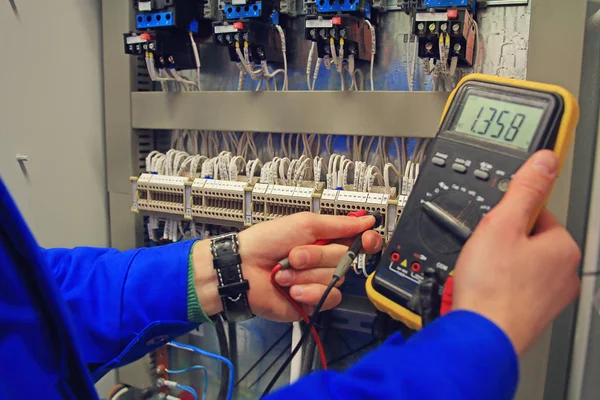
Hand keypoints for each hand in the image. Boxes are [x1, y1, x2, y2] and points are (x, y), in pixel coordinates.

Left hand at [192, 212, 382, 321]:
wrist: (243, 268)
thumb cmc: (266, 241)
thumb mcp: (304, 224)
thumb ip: (338, 224)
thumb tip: (367, 221)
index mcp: (325, 239)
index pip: (358, 241)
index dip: (366, 241)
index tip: (366, 240)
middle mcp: (325, 261)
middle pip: (346, 259)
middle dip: (318, 256)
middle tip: (294, 254)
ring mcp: (319, 282)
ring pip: (336, 279)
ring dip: (307, 274)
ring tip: (284, 272)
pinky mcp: (313, 301)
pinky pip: (328, 298)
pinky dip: (308, 291)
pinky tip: (290, 289)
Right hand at [452, 150, 580, 354]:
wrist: (480, 336)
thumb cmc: (492, 288)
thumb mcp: (501, 224)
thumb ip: (524, 189)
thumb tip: (545, 160)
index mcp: (564, 248)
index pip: (536, 214)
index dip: (507, 216)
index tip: (492, 225)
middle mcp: (564, 274)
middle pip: (525, 240)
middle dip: (500, 242)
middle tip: (483, 252)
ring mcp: (549, 297)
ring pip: (517, 264)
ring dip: (496, 265)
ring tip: (480, 272)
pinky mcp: (532, 313)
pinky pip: (511, 286)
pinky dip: (496, 285)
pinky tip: (482, 288)